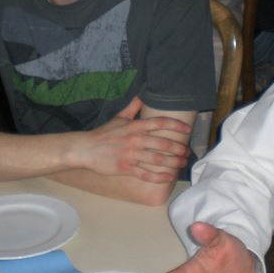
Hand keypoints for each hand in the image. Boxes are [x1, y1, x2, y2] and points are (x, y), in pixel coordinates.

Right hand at [69, 97, 191, 182]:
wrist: (86, 149)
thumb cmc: (104, 133)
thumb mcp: (118, 117)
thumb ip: (132, 107)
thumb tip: (141, 95)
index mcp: (135, 126)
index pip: (160, 123)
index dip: (176, 125)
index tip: (187, 129)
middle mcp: (135, 140)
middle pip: (163, 144)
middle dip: (178, 148)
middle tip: (187, 152)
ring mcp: (131, 155)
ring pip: (158, 160)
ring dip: (173, 163)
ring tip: (181, 164)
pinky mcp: (126, 168)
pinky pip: (146, 174)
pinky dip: (160, 177)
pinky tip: (168, 177)